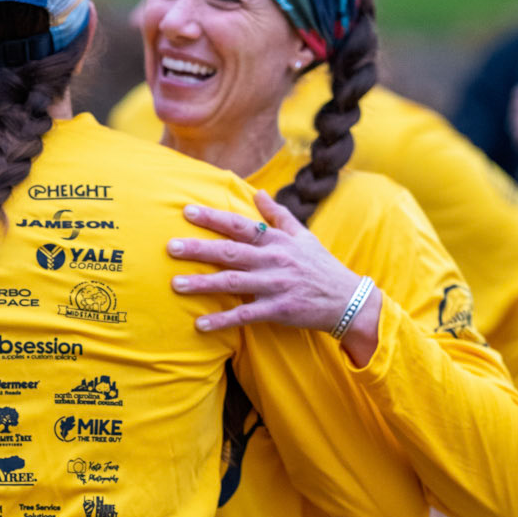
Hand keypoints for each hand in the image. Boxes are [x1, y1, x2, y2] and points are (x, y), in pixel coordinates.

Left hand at [167, 188, 381, 364]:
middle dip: (199, 249)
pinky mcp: (278, 310)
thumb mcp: (303, 235)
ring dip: (203, 284)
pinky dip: (222, 320)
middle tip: (170, 247)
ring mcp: (275, 285)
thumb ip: (278, 214)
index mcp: (277, 241)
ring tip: (176, 285)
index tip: (187, 211)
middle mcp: (274, 260)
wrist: (347, 299)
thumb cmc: (321, 266)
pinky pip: (245, 316)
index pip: (240, 225)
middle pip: (230, 252)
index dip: (213, 217)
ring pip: (233, 282)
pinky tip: (200, 324)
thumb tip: (258, 192)